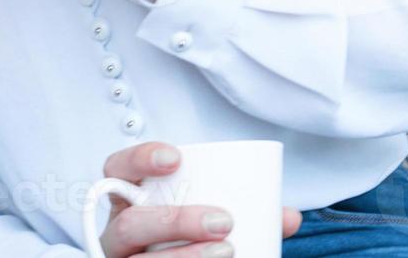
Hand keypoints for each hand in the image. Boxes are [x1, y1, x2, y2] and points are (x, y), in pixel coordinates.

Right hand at [98, 141, 302, 256]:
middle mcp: (119, 234)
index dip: (139, 160)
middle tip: (223, 221)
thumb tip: (289, 217)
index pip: (117, 171)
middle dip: (177, 220)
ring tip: (227, 252)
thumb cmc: (188, 238)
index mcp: (131, 202)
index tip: (175, 159)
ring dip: (185, 256)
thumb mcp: (208, 219)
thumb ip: (248, 212)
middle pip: (131, 224)